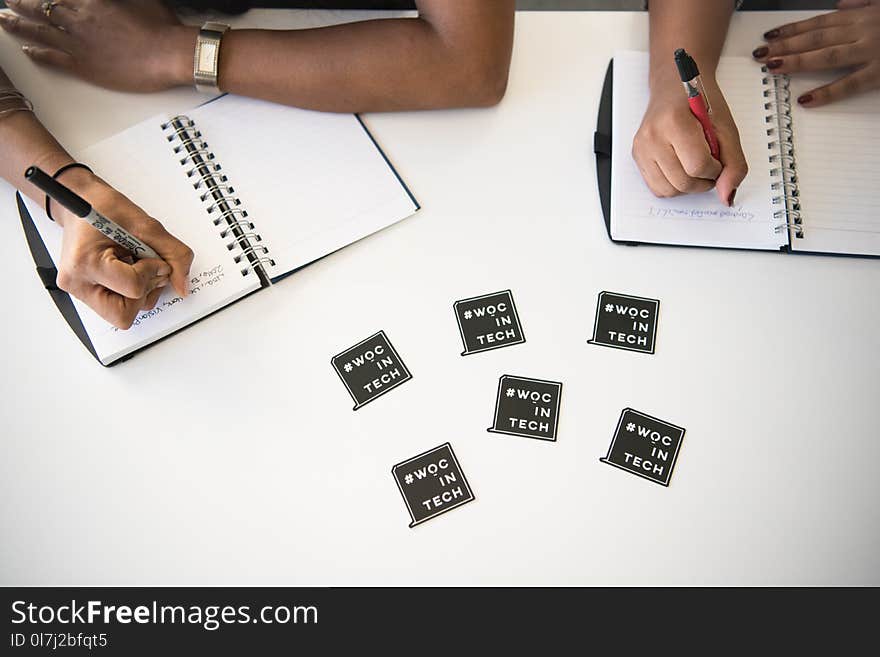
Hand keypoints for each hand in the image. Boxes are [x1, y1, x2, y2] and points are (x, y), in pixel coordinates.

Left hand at [0, 0, 195, 91]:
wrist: (169, 55)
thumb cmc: (160, 29)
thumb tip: (111, 0)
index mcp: (93, 2)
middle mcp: (80, 20)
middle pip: (41, 8)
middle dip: (20, 4)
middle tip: (7, 3)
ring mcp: (79, 44)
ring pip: (39, 31)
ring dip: (18, 25)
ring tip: (5, 21)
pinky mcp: (85, 67)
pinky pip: (53, 58)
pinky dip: (38, 53)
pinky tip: (28, 51)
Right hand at [51, 167, 193, 328]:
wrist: (82, 203)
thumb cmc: (105, 208)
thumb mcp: (146, 224)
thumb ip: (174, 255)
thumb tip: (183, 286)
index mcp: (85, 262)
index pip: (134, 288)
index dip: (153, 272)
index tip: (153, 257)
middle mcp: (78, 283)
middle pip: (124, 314)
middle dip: (144, 291)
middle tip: (144, 266)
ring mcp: (79, 291)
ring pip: (123, 314)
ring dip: (140, 292)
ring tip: (133, 264)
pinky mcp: (85, 294)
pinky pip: (118, 307)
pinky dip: (131, 292)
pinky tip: (127, 270)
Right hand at [632, 78, 747, 205]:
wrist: (674, 86)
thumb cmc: (699, 102)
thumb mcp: (726, 127)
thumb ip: (733, 163)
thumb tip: (727, 196)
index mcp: (674, 121)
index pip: (698, 165)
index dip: (716, 169)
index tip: (718, 160)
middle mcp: (652, 136)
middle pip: (683, 182)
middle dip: (703, 181)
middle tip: (710, 166)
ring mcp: (641, 148)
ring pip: (669, 190)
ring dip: (688, 186)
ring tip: (696, 168)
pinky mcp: (637, 156)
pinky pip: (657, 188)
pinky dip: (673, 185)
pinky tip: (682, 169)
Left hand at [752, 0, 879, 106]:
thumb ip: (864, 3)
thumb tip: (841, 3)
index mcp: (862, 17)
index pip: (819, 23)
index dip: (792, 30)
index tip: (770, 36)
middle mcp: (862, 31)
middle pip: (816, 39)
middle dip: (785, 46)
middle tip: (760, 54)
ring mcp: (870, 52)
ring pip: (827, 56)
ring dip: (797, 61)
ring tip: (772, 67)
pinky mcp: (879, 73)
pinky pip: (850, 84)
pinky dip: (827, 92)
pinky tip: (806, 99)